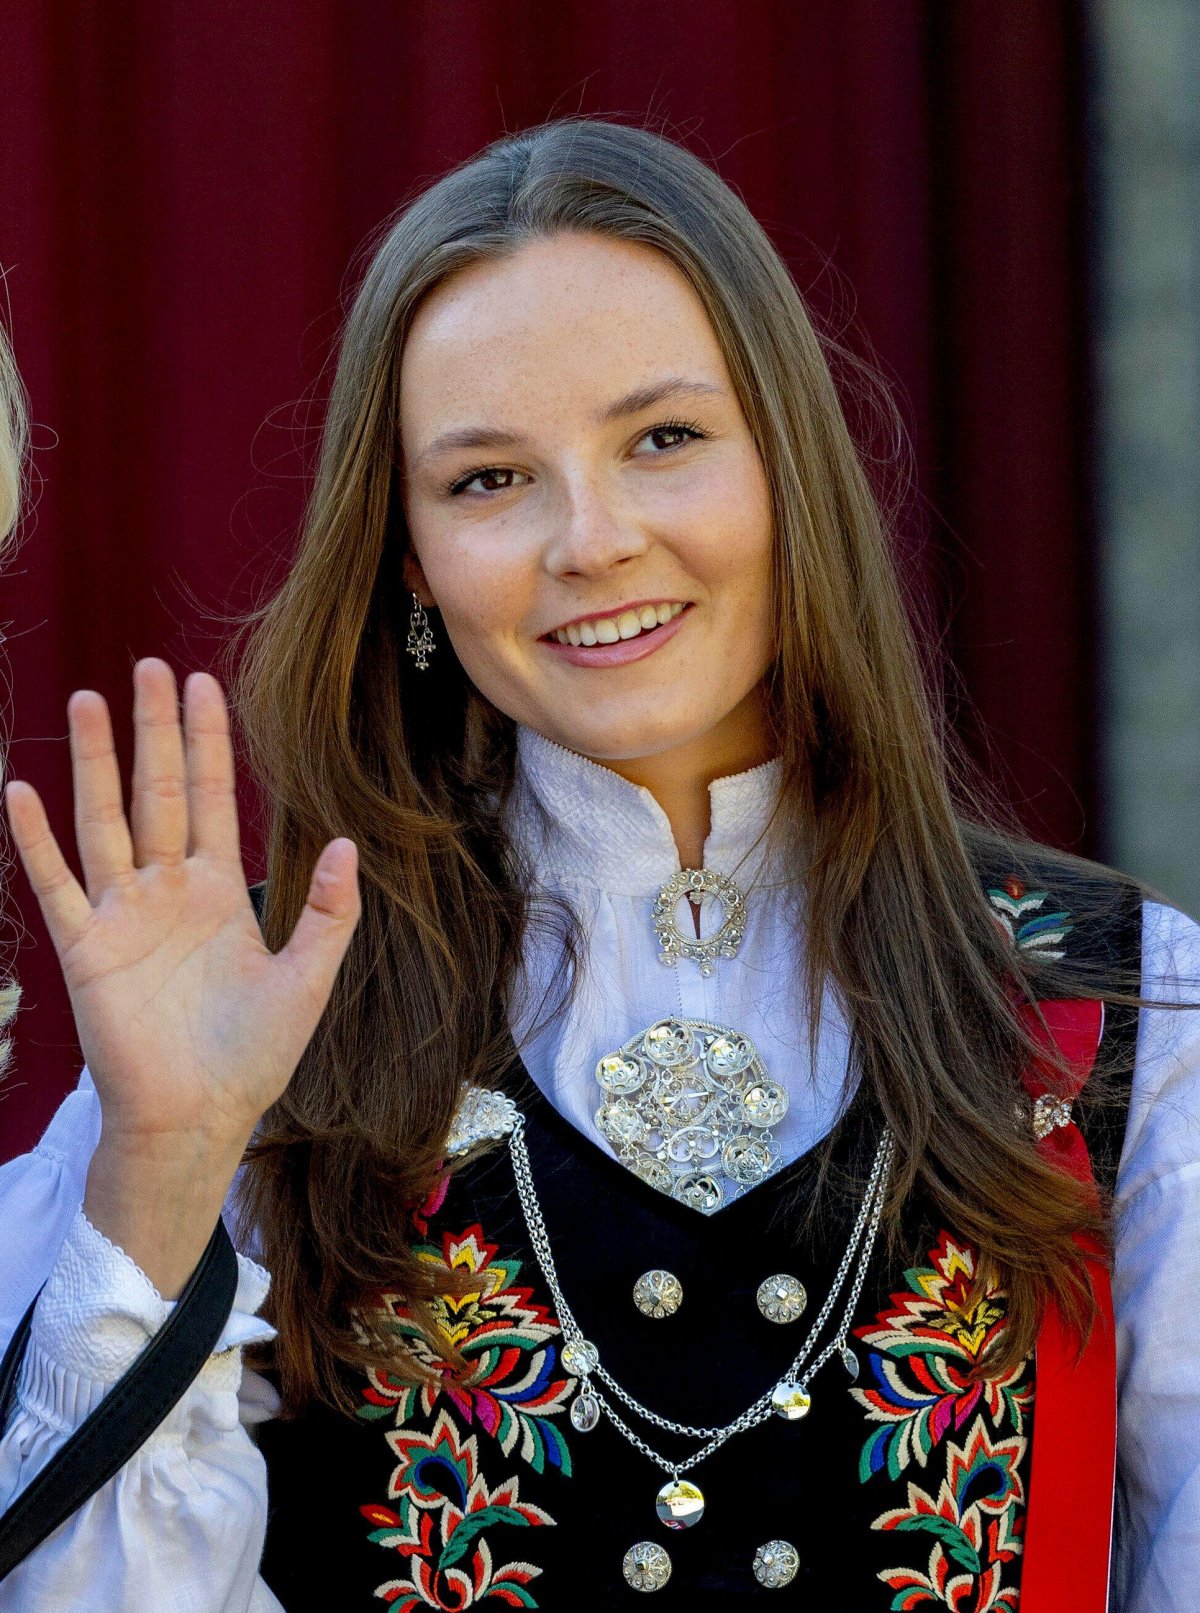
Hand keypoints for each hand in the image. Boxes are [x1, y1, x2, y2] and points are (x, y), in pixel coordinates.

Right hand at [4, 657, 359, 1164]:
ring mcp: (122, 915)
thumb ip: (328, 913)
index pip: (211, 797)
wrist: (200, 1118)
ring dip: (93, 763)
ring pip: (104, 821)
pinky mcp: (86, 950)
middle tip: (147, 667)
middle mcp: (167, 891)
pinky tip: (21, 792)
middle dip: (153, 730)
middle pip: (157, 792)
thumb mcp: (306, 979)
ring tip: (85, 701)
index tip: (201, 685)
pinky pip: (57, 885)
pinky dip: (37, 841)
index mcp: (218, 890)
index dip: (206, 742)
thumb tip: (346, 844)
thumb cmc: (254, 1055)